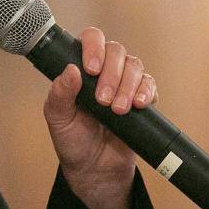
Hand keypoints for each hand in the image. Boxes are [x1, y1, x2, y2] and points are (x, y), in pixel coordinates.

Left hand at [42, 27, 157, 208]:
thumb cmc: (73, 140)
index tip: (91, 68)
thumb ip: (60, 94)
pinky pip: (149, 85)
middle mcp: (104, 70)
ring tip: (117, 109)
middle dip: (111, 74)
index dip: (93, 47)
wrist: (95, 169)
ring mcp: (124, 83)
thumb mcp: (58, 119)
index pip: (91, 40)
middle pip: (116, 51)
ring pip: (134, 66)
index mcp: (81, 68)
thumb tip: (70, 70)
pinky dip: (146, 92)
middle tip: (103, 100)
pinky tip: (138, 105)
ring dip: (127, 85)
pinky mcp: (141, 98)